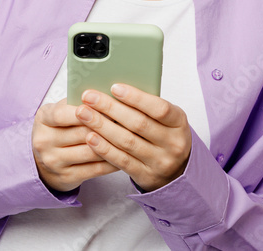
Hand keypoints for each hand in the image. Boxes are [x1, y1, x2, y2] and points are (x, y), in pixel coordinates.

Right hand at [32, 97, 119, 192]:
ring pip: (91, 152)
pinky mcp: (67, 177)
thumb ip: (76, 103)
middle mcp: (44, 141)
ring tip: (130, 136)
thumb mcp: (59, 112)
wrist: (44, 162)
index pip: (62, 114)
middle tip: (128, 120)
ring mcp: (54, 161)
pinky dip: (112, 161)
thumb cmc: (59, 129)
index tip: (104, 104)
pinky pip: (95, 169)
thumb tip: (106, 95)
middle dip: (106, 126)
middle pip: (80, 133)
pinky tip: (125, 154)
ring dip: (113, 144)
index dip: (84, 110)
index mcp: (42, 119)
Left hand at [74, 84, 191, 191]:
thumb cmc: (164, 135)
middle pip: (138, 124)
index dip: (136, 98)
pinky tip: (90, 137)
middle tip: (89, 97)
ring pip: (127, 142)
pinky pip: (122, 161)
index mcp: (179, 123)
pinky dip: (104, 148)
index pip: (159, 108)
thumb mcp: (166, 119)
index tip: (114, 87)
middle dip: (110, 108)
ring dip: (102, 126)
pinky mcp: (146, 176)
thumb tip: (113, 89)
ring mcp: (160, 162)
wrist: (177, 171)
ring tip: (83, 113)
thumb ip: (146, 106)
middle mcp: (173, 143)